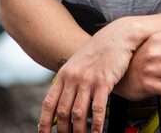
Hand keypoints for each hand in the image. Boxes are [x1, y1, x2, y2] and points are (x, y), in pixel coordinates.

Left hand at [38, 18, 140, 132]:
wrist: (116, 36)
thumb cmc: (98, 52)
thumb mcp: (77, 65)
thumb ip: (69, 82)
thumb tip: (62, 104)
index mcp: (64, 74)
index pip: (49, 103)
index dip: (44, 121)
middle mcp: (73, 77)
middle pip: (63, 111)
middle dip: (63, 130)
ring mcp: (88, 80)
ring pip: (78, 113)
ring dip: (79, 131)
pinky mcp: (104, 82)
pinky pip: (97, 109)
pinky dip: (95, 125)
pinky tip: (96, 132)